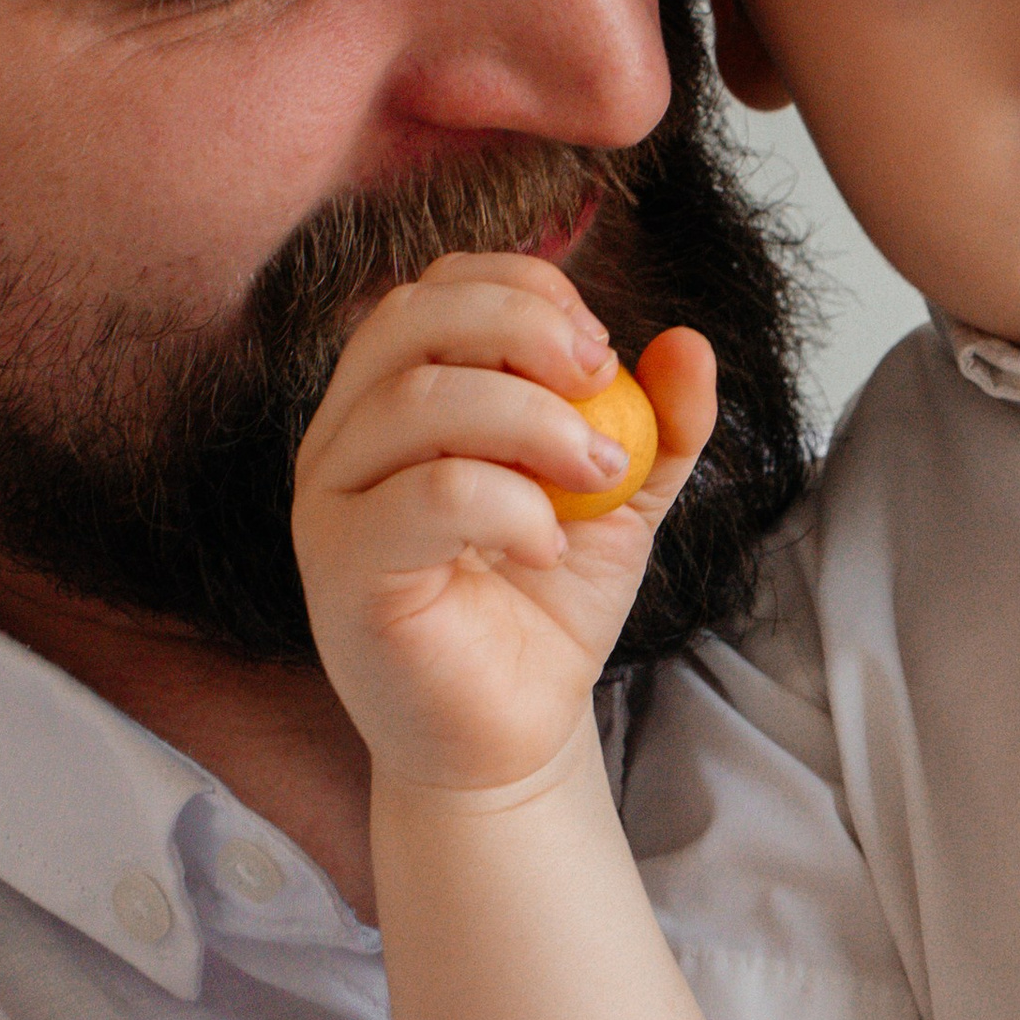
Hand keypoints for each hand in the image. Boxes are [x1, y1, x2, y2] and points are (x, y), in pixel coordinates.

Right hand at [292, 252, 714, 799]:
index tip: (604, 351)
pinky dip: (508, 505)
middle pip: (412, 317)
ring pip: (416, 399)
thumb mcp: (621, 497)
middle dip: (523, 330)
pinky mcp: (343, 566)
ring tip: (596, 475)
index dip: (524, 290)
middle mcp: (346, 431)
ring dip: (531, 419)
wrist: (514, 731)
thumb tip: (688, 342)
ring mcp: (331, 496)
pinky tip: (547, 547)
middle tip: (604, 383)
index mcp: (399, 394)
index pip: (437, 287)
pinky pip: (425, 495)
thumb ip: (659, 423)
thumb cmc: (546, 607)